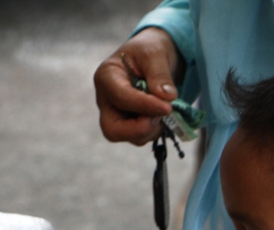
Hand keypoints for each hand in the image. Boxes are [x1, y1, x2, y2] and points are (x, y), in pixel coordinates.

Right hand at [93, 27, 185, 145]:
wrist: (154, 56)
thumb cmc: (150, 49)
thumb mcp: (155, 53)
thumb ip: (159, 74)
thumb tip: (166, 97)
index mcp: (106, 77)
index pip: (120, 98)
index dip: (144, 105)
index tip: (167, 107)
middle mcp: (106, 100)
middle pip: (112, 130)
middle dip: (139, 129)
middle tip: (161, 117)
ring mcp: (116, 115)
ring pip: (129, 137)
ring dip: (152, 129)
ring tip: (166, 108)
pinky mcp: (129, 124)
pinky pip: (141, 136)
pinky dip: (155, 130)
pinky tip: (163, 113)